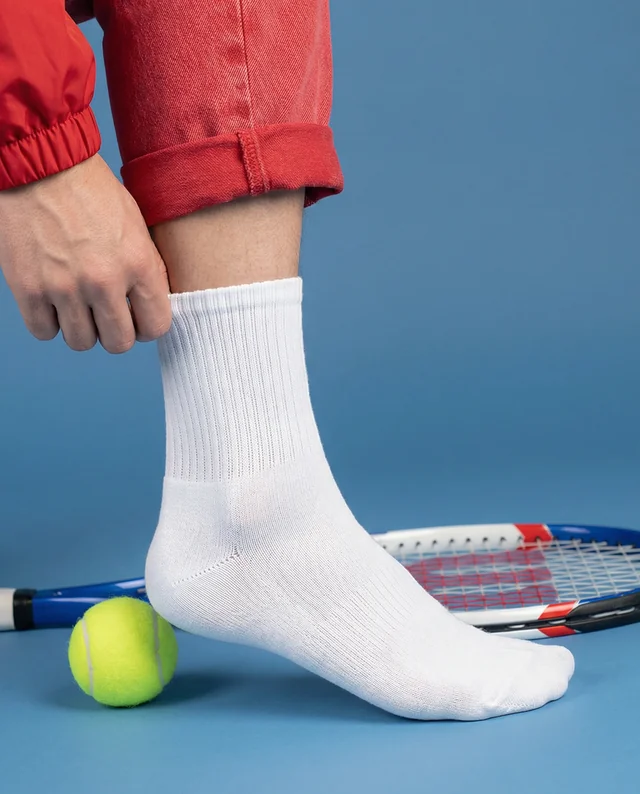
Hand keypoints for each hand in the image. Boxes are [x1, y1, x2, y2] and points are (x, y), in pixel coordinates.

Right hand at [0, 154, 170, 352]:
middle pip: (118, 343)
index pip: (156, 326)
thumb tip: (151, 304)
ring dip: (81, 328)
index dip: (146, 326)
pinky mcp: (28, 288)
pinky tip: (51, 301)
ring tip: (77, 304)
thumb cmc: (91, 189)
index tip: (136, 318)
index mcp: (138, 263)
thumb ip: (146, 267)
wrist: (40, 164)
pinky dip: (47, 322)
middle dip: (114, 332)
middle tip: (106, 314)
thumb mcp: (135, 224)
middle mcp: (104, 281)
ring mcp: (64, 287)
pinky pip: (43, 331)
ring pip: (81, 342)